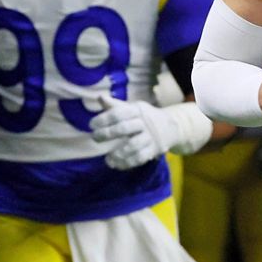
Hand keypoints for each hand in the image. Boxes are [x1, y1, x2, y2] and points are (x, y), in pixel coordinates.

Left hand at [90, 96, 212, 169]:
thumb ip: (115, 106)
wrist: (170, 127)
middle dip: (107, 134)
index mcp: (137, 110)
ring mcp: (150, 137)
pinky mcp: (154, 150)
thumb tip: (99, 97)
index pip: (119, 113)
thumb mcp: (132, 108)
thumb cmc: (144, 117)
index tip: (91, 125)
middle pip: (124, 128)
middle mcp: (144, 122)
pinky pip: (140, 158)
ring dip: (118, 153)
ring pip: (133, 146)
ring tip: (107, 158)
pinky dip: (127, 163)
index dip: (104, 119)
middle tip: (95, 138)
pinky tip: (116, 164)